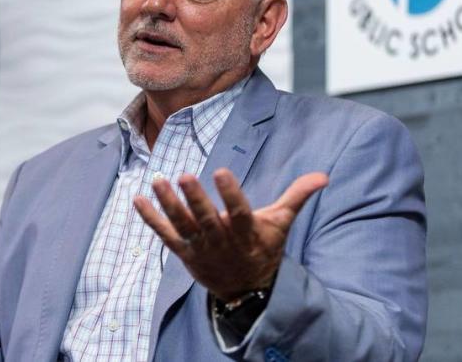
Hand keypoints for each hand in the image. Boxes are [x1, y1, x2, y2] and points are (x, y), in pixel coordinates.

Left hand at [133, 168, 328, 300]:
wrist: (247, 289)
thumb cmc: (264, 248)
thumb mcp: (281, 223)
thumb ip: (297, 196)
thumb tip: (323, 176)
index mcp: (246, 231)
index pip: (239, 210)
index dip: (230, 193)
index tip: (222, 171)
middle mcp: (221, 240)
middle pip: (207, 219)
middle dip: (195, 199)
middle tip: (184, 176)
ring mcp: (201, 248)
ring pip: (183, 225)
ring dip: (168, 205)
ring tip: (158, 181)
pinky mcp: (185, 252)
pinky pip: (165, 235)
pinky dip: (151, 219)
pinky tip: (138, 199)